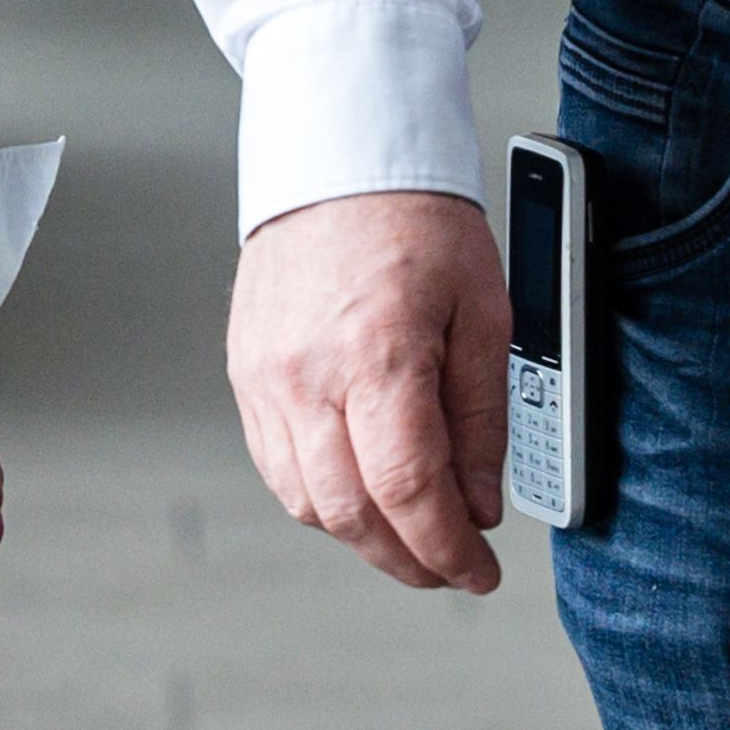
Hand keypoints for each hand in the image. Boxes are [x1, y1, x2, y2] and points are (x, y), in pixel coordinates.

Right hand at [223, 189, 505, 593]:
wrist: (339, 157)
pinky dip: (320, 497)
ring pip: (307, 502)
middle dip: (408, 560)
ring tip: (409, 531)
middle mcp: (307, 373)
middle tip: (450, 567)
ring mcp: (265, 376)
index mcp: (377, 354)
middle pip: (351, 513)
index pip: (408, 492)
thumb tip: (478, 505)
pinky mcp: (245, 372)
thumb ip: (482, 418)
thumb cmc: (415, 221)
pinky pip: (276, 466)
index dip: (448, 552)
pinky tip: (359, 490)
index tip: (479, 572)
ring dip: (362, 535)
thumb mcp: (483, 312)